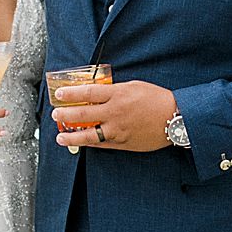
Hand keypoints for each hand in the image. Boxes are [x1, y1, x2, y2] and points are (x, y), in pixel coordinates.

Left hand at [53, 80, 176, 153]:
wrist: (176, 118)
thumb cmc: (157, 99)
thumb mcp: (134, 87)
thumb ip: (114, 90)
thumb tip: (96, 94)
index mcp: (118, 95)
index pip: (88, 92)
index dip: (70, 93)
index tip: (58, 93)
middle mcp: (115, 113)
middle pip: (83, 114)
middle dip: (65, 114)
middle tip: (55, 114)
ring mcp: (118, 130)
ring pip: (89, 135)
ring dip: (71, 136)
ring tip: (60, 137)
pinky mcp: (123, 143)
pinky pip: (102, 144)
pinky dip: (89, 143)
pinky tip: (82, 142)